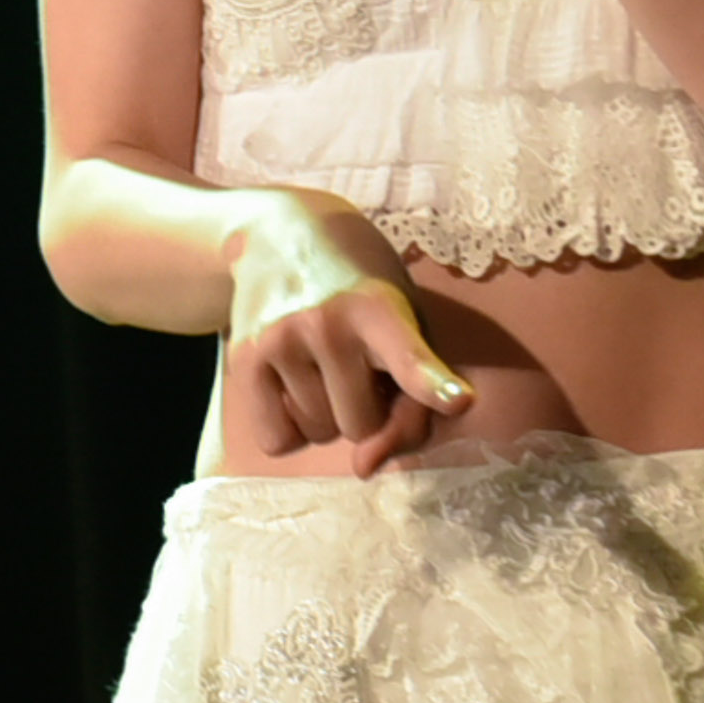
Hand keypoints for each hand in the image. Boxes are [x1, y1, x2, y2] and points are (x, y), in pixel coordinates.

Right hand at [219, 197, 473, 474]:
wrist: (278, 234)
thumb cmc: (360, 291)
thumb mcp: (405, 324)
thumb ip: (410, 400)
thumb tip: (365, 468)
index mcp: (381, 309)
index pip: (410, 358)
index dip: (434, 384)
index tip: (461, 400)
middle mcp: (327, 324)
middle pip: (362, 425)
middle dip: (365, 408)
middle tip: (356, 366)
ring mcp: (280, 341)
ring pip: (319, 433)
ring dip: (326, 413)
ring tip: (322, 366)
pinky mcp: (242, 358)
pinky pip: (277, 440)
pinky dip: (291, 429)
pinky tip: (293, 387)